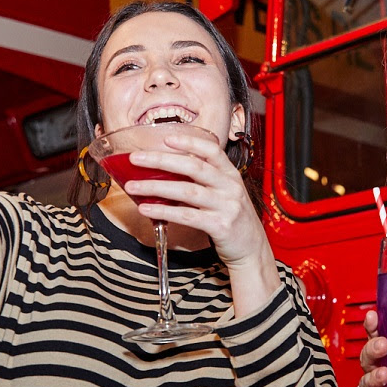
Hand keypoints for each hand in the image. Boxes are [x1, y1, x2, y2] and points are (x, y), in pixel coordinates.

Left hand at [124, 132, 269, 268]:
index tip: (166, 138)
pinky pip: (187, 216)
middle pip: (193, 166)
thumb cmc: (232, 218)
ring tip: (134, 186)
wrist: (252, 249)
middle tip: (136, 158)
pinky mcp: (220, 226)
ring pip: (187, 191)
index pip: (211, 150)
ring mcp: (227, 206)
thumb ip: (204, 180)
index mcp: (230, 174)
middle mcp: (230, 186)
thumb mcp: (224, 193)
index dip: (189, 142)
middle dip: (161, 160)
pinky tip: (147, 209)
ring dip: (156, 187)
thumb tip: (168, 171)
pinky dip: (164, 211)